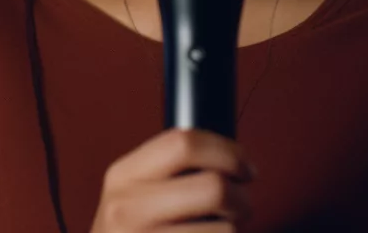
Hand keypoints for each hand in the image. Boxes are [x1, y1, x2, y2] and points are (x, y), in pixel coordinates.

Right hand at [90, 127, 254, 231]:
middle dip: (242, 197)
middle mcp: (127, 208)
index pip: (184, 143)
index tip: (244, 166)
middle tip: (242, 205)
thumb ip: (170, 170)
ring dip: (235, 230)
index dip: (227, 151)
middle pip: (213, 187)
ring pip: (225, 228)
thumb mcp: (135, 193)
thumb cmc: (131, 232)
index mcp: (123, 175)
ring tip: (222, 231)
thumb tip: (231, 158)